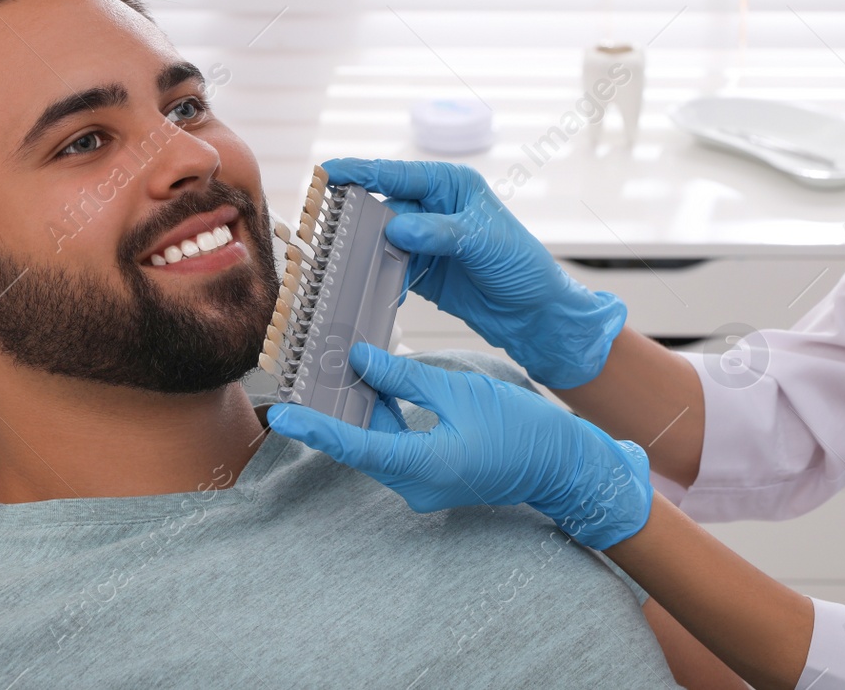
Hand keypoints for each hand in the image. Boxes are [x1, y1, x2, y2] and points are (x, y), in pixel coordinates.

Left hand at [267, 343, 652, 549]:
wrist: (561, 463)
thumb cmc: (520, 428)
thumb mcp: (459, 390)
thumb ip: (406, 377)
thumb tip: (361, 361)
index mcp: (423, 466)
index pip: (355, 447)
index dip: (316, 429)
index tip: (282, 415)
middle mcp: (416, 484)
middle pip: (361, 444)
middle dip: (335, 410)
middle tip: (307, 375)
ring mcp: (424, 484)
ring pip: (377, 444)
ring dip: (361, 411)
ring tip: (339, 370)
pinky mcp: (433, 476)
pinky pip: (396, 447)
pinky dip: (384, 418)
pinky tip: (378, 386)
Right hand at [322, 157, 626, 388]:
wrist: (537, 315)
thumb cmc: (523, 267)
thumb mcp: (483, 242)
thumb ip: (439, 233)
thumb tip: (397, 225)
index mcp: (451, 186)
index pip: (397, 174)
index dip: (359, 172)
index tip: (326, 172)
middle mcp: (434, 208)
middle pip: (381, 204)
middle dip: (351, 214)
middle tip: (320, 224)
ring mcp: (425, 240)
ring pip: (379, 237)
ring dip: (359, 248)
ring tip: (333, 258)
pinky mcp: (422, 270)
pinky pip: (388, 267)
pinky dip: (374, 275)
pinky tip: (362, 285)